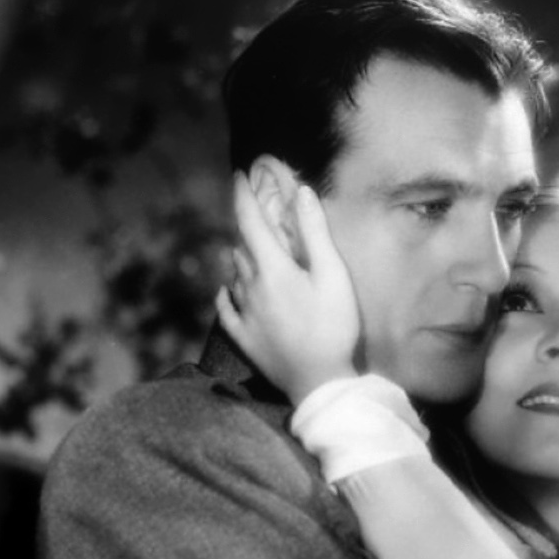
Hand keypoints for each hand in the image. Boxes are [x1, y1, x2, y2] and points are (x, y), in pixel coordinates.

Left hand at [215, 172, 360, 403]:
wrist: (319, 384)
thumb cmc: (333, 328)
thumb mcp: (333, 276)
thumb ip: (315, 233)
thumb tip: (300, 192)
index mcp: (271, 268)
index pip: (249, 220)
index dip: (243, 195)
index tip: (239, 175)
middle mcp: (249, 286)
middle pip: (241, 246)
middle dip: (248, 227)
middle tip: (258, 215)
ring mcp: (243, 314)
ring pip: (234, 273)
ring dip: (242, 257)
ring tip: (255, 251)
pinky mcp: (243, 337)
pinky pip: (225, 306)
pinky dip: (226, 292)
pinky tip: (229, 289)